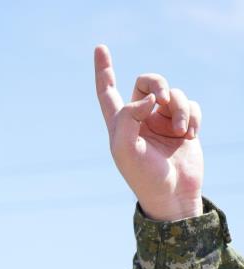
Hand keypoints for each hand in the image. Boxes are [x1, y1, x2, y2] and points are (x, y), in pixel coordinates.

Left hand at [94, 44, 203, 220]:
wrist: (173, 194)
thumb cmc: (143, 176)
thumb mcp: (125, 149)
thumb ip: (128, 119)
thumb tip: (149, 97)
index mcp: (119, 123)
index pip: (107, 91)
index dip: (103, 70)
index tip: (100, 48)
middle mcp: (140, 117)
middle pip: (147, 81)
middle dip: (158, 84)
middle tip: (163, 100)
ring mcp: (163, 120)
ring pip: (174, 93)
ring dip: (180, 108)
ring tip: (181, 131)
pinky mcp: (184, 124)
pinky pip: (192, 104)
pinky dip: (193, 116)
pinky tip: (190, 136)